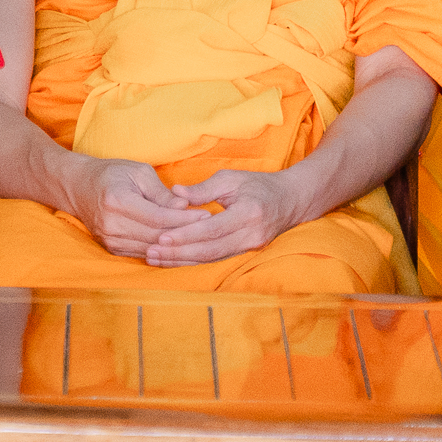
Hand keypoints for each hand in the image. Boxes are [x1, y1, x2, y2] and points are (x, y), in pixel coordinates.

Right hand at [72, 157, 204, 261]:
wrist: (77, 187)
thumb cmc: (111, 174)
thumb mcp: (138, 172)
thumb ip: (161, 193)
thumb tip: (184, 208)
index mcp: (118, 201)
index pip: (159, 217)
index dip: (185, 219)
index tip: (207, 214)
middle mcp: (112, 225)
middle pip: (157, 236)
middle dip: (186, 234)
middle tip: (211, 228)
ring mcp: (110, 240)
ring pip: (152, 249)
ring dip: (177, 246)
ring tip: (201, 239)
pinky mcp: (112, 249)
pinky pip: (143, 254)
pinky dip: (164, 252)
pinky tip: (181, 246)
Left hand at [135, 166, 308, 267]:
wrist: (291, 200)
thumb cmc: (258, 185)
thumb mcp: (232, 178)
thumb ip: (203, 188)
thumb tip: (175, 192)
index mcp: (248, 213)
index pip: (211, 229)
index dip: (185, 235)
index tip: (160, 237)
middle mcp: (251, 235)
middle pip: (209, 251)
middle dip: (177, 254)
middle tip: (150, 253)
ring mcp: (251, 248)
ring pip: (211, 261)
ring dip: (181, 262)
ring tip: (155, 259)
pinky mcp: (247, 254)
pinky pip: (216, 261)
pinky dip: (193, 262)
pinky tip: (174, 261)